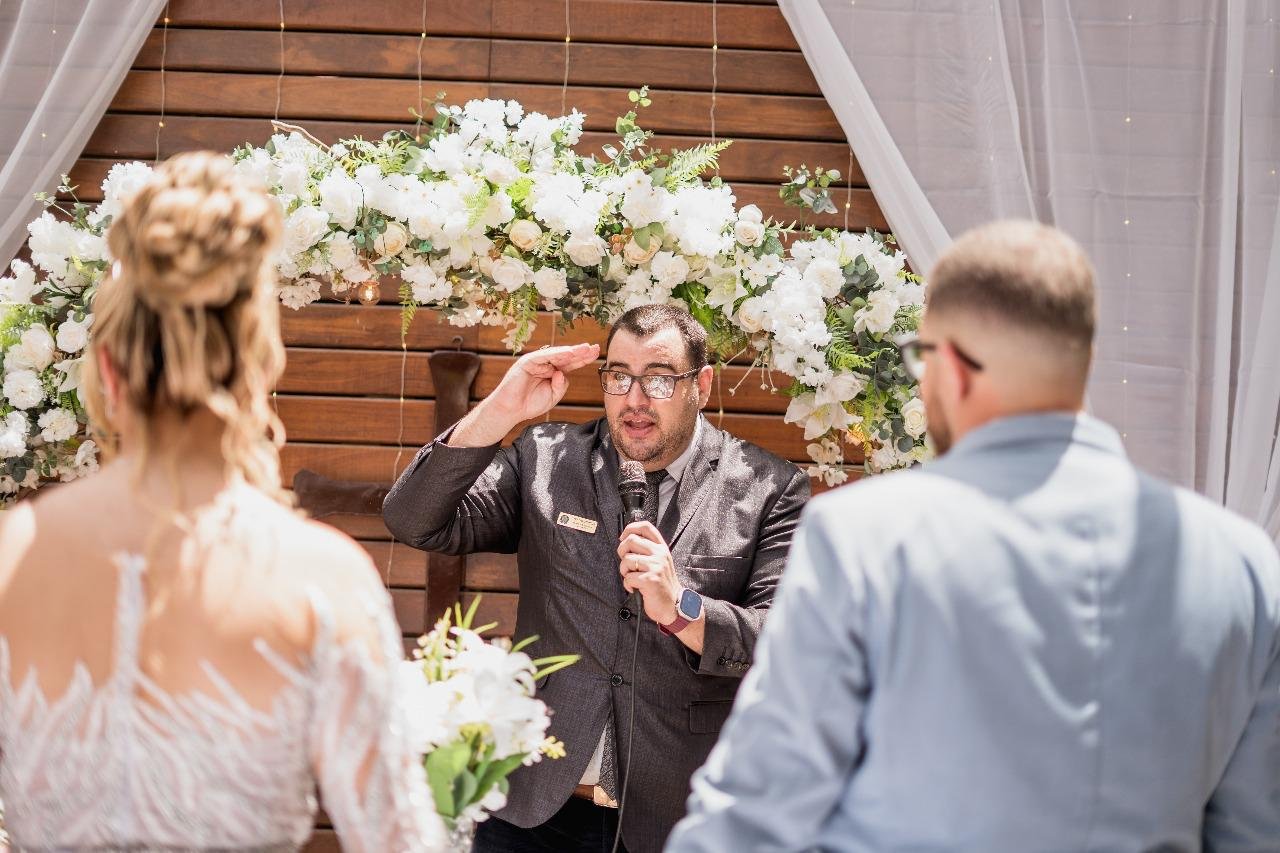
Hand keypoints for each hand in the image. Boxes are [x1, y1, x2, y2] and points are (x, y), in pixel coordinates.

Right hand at [449, 342, 598, 446]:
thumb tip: (562, 373)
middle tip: (595, 348)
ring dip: (571, 351)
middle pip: (566, 356)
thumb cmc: (530, 404)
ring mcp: (537, 361)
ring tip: (585, 349)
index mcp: (553, 372)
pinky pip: (543, 356)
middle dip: (581, 352)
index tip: (597, 353)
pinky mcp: (527, 362)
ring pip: (557, 354)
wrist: (511, 410)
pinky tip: (568, 353)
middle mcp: (546, 364)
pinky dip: (556, 354)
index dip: (584, 358)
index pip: (571, 363)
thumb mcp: (553, 397)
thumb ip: (561, 386)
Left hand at [617, 521, 680, 623]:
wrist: (674, 605)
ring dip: (624, 571)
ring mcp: (656, 566)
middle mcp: (660, 554)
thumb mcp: (660, 562)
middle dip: (621, 552)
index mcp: (661, 548)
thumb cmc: (662, 584)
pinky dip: (627, 585)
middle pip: (631, 540)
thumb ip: (648, 550)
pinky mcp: (650, 579)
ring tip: (632, 578)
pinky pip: (628, 577)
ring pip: (627, 559)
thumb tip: (626, 540)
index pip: (645, 527)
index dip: (630, 528)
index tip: (623, 538)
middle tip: (626, 564)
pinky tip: (635, 588)